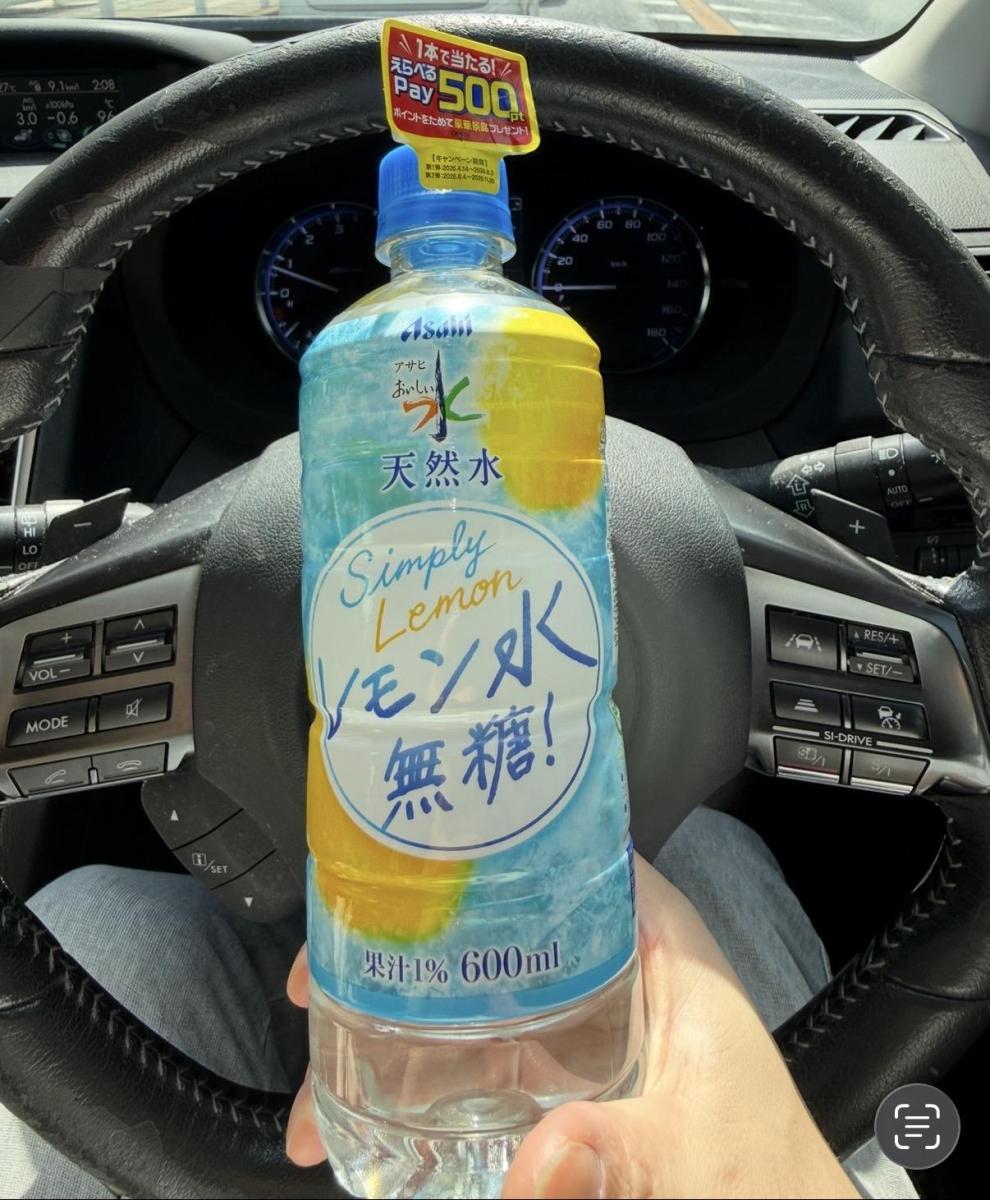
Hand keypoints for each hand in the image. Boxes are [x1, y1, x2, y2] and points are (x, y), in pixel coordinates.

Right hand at [286, 857, 856, 1198]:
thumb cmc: (767, 1184)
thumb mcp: (693, 1161)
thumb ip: (617, 1159)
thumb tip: (536, 1164)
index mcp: (656, 949)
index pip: (564, 853)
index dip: (475, 851)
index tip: (393, 870)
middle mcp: (610, 976)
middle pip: (492, 929)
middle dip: (404, 953)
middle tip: (320, 979)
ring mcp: (582, 1033)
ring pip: (474, 1001)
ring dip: (399, 1028)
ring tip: (322, 1072)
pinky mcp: (565, 1088)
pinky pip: (479, 1064)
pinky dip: (424, 1085)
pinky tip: (370, 1121)